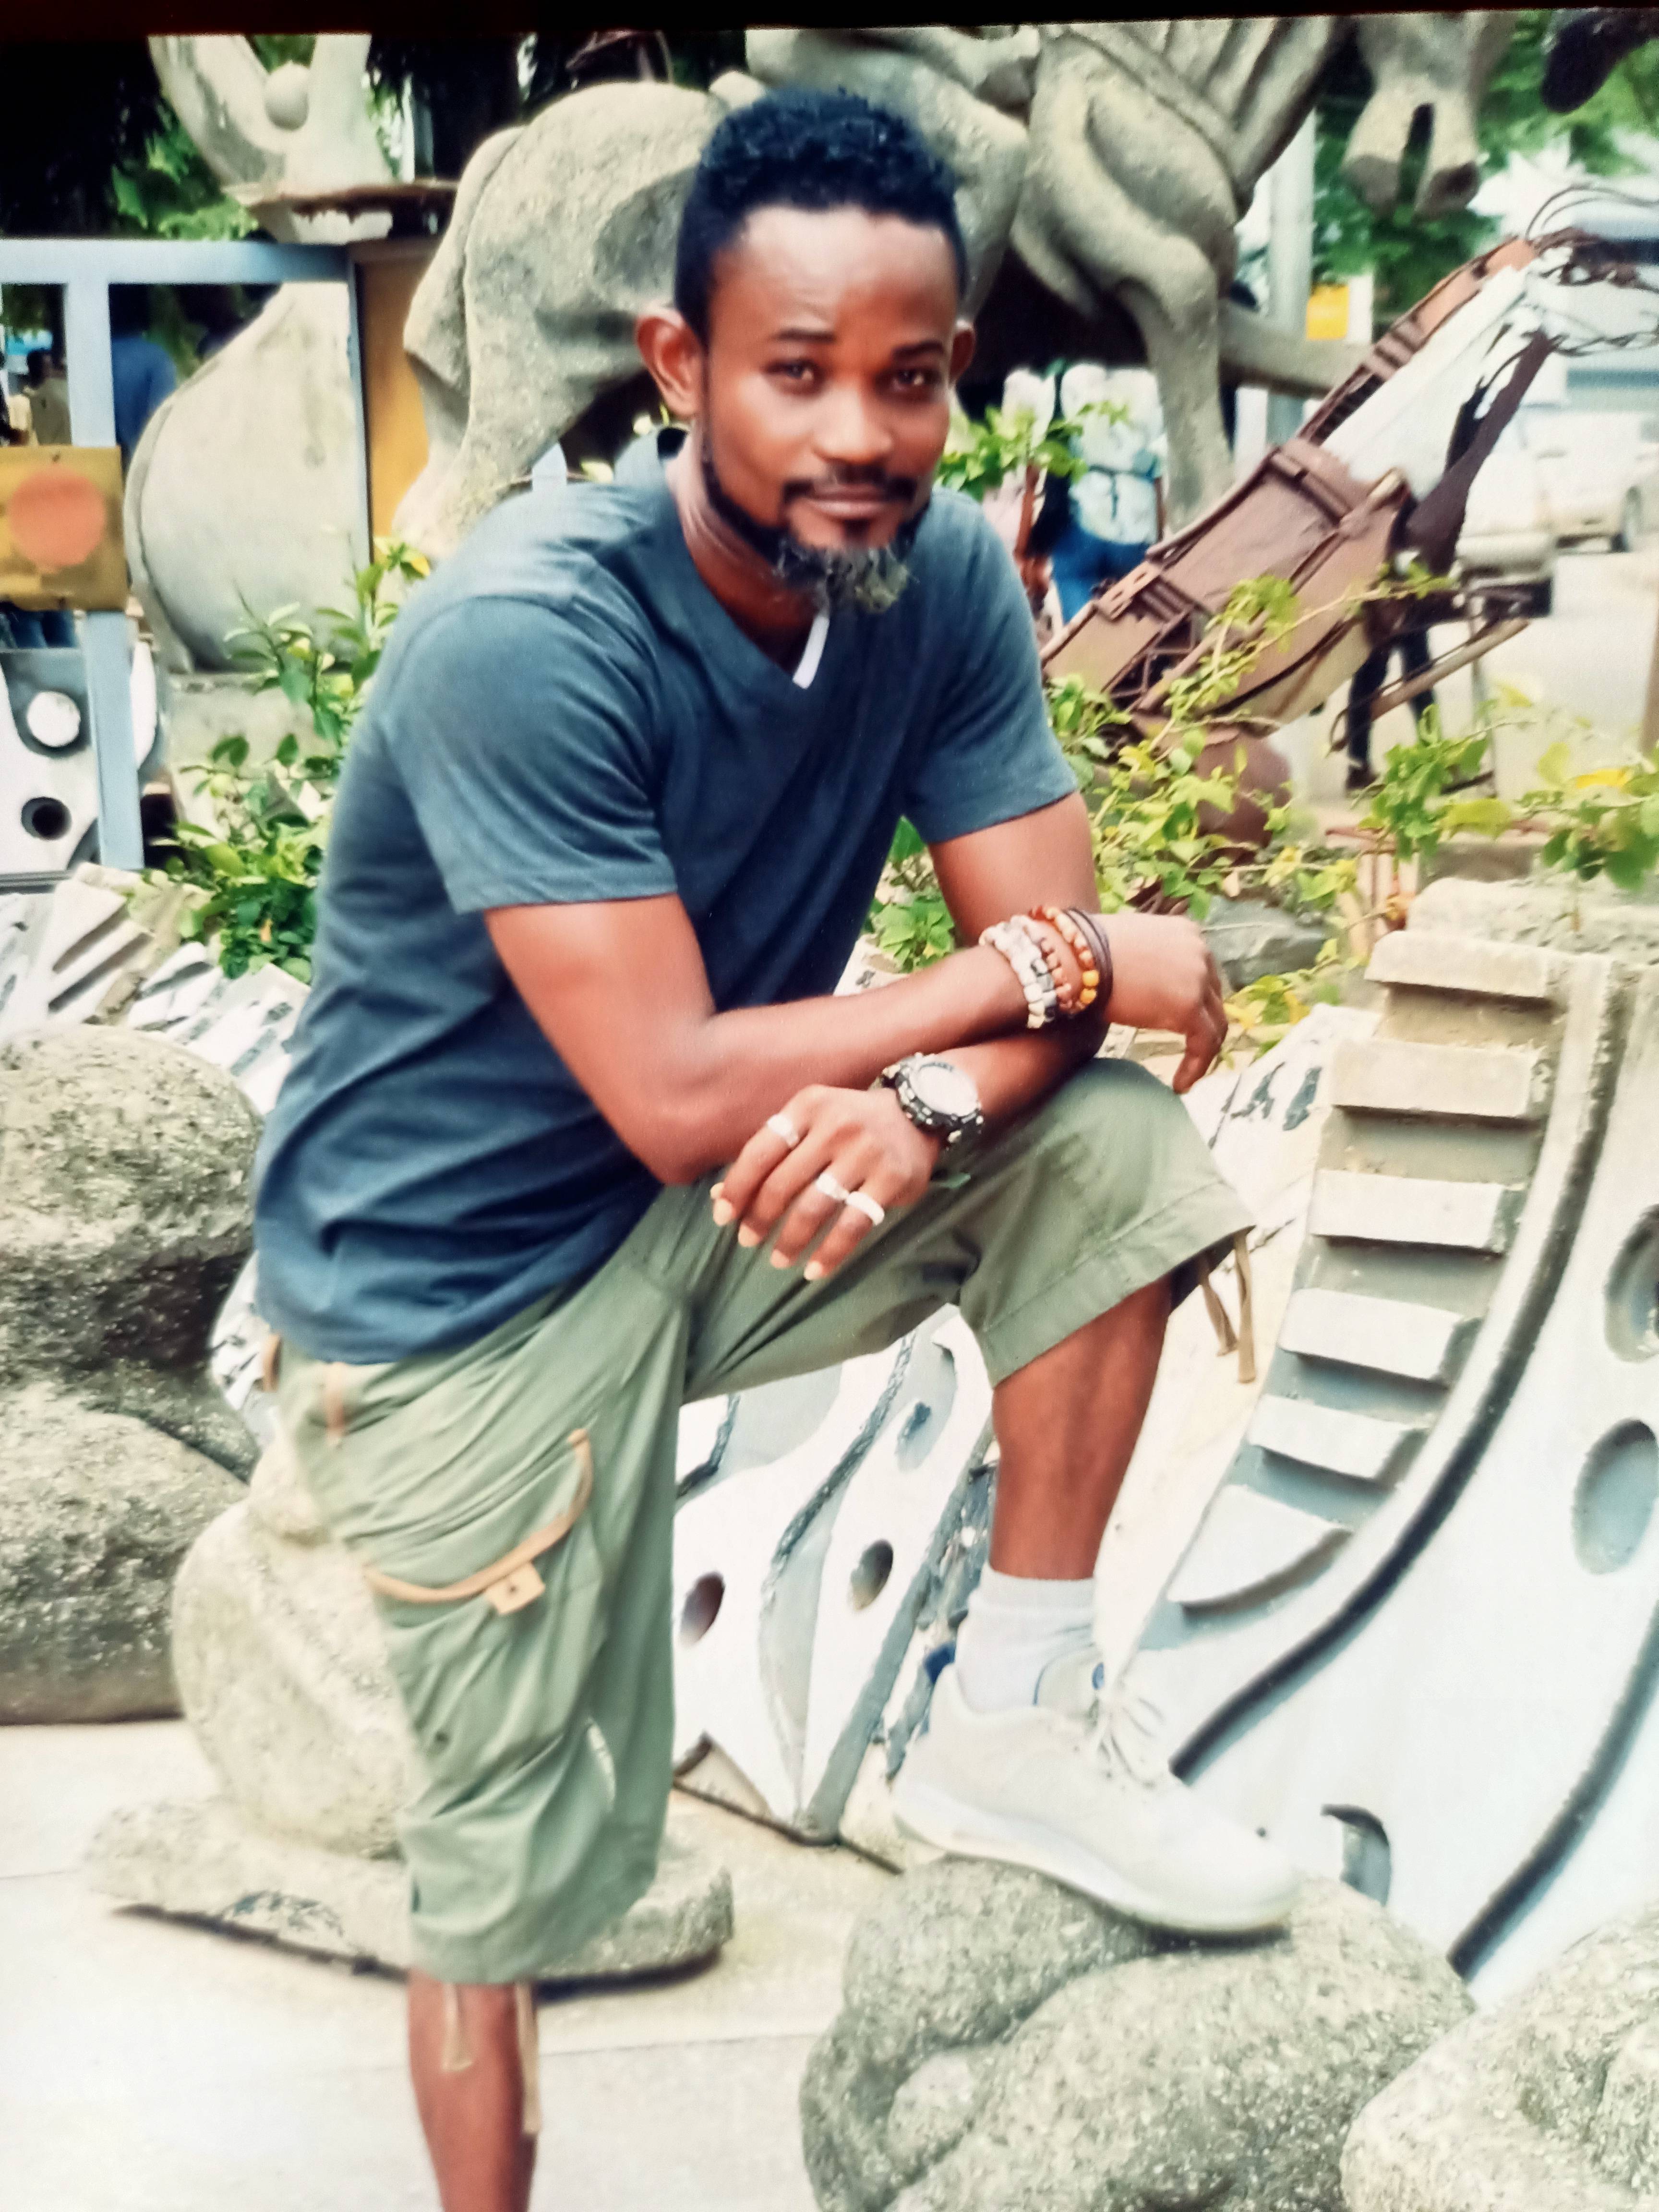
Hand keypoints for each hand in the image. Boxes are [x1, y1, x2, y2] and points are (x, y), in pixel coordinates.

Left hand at [711, 1085, 941, 1279]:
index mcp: (808, 1107)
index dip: (737, 1188)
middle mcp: (835, 1126)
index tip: (722, 1217)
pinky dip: (830, 1253)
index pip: (760, 1152)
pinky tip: (814, 1270)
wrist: (919, 1112)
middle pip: (783, 1183)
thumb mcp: (811, 1120)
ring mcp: (865, 1153)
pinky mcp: (891, 1180)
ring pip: (815, 1208)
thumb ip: (771, 1152)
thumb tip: (721, 1195)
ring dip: (791, 1240)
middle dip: (759, 1218)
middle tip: (748, 1241)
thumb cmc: (851, 1121)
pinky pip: (853, 1225)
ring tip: (778, 1260)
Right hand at [1099, 911, 1226, 1093]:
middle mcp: (1200, 951)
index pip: (1203, 974)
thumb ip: (1151, 965)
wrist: (1076, 958)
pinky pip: (1205, 1043)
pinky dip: (1196, 1067)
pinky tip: (1180, 1085)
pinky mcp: (1190, 1005)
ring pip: (1214, 1023)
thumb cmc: (1087, 956)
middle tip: (1188, 1051)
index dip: (1197, 1002)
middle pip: (1213, 998)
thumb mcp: (1131, 950)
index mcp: (1187, 934)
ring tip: (1185, 1075)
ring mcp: (1198, 977)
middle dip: (1202, 1026)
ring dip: (1202, 1052)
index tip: (1184, 1025)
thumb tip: (1148, 989)